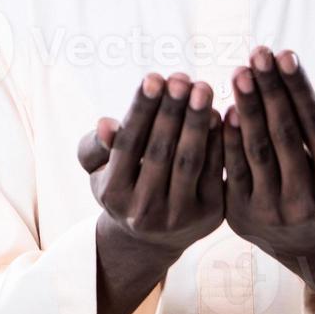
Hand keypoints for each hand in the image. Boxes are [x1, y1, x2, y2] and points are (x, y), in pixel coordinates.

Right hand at [78, 72, 224, 258]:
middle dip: (172, 110)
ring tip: (202, 88)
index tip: (153, 77)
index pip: (128, 144)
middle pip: (159, 151)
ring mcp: (178, 217)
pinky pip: (214, 171)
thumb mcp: (98, 169)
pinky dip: (217, 141)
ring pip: (188, 160)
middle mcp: (144, 210)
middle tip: (181, 77)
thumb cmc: (124, 184)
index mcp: (113, 194)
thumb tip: (106, 124)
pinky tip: (219, 113)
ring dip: (196, 121)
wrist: (153, 236)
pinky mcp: (210, 216)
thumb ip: (95, 146)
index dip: (141, 110)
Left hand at [222, 47, 314, 258]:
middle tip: (258, 52)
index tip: (286, 53)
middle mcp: (304, 200)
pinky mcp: (239, 214)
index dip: (299, 89)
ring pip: (257, 150)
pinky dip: (228, 138)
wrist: (303, 244)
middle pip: (284, 134)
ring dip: (247, 107)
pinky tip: (225, 108)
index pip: (314, 127)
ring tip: (240, 71)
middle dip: (270, 90)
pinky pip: (233, 169)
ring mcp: (270, 210)